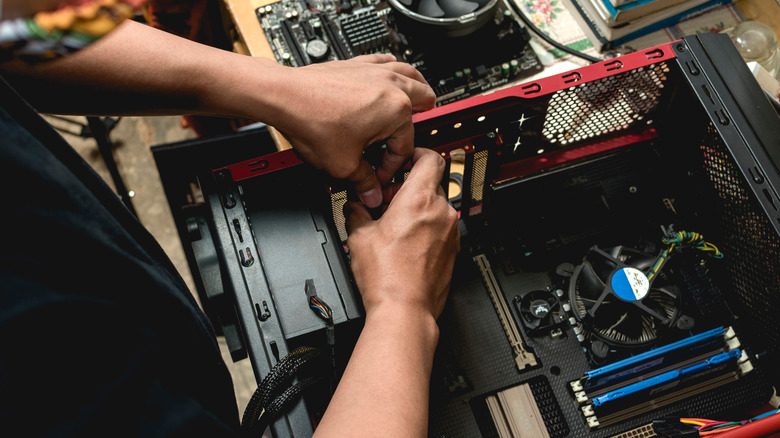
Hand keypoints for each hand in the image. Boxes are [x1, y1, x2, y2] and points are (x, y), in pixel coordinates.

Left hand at [268, 54, 435, 207]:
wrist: (284, 96)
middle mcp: (391, 85)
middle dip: (420, 123)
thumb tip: (372, 193)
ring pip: (410, 74)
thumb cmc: (312, 121)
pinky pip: (386, 61)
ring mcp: (375, 71)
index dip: (391, 167)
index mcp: (396, 111)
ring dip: (417, 90)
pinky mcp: (358, 64)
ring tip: (418, 102)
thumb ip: (364, 182)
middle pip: (423, 101)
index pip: (405, 146)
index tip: (377, 176)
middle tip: (410, 138)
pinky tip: (390, 74)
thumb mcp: (343, 165)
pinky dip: (393, 69)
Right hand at [345, 148, 458, 318]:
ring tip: (395, 225)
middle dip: (410, 188)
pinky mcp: (453, 250)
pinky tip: (406, 243)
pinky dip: (427, 228)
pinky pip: (441, 228)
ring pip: (437, 207)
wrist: (404, 310)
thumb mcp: (358, 237)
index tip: (404, 162)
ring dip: (418, 209)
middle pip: (432, 183)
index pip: (430, 158)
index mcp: (419, 199)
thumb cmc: (387, 277)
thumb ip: (356, 213)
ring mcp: (450, 232)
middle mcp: (441, 212)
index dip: (416, 155)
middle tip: (389, 200)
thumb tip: (353, 207)